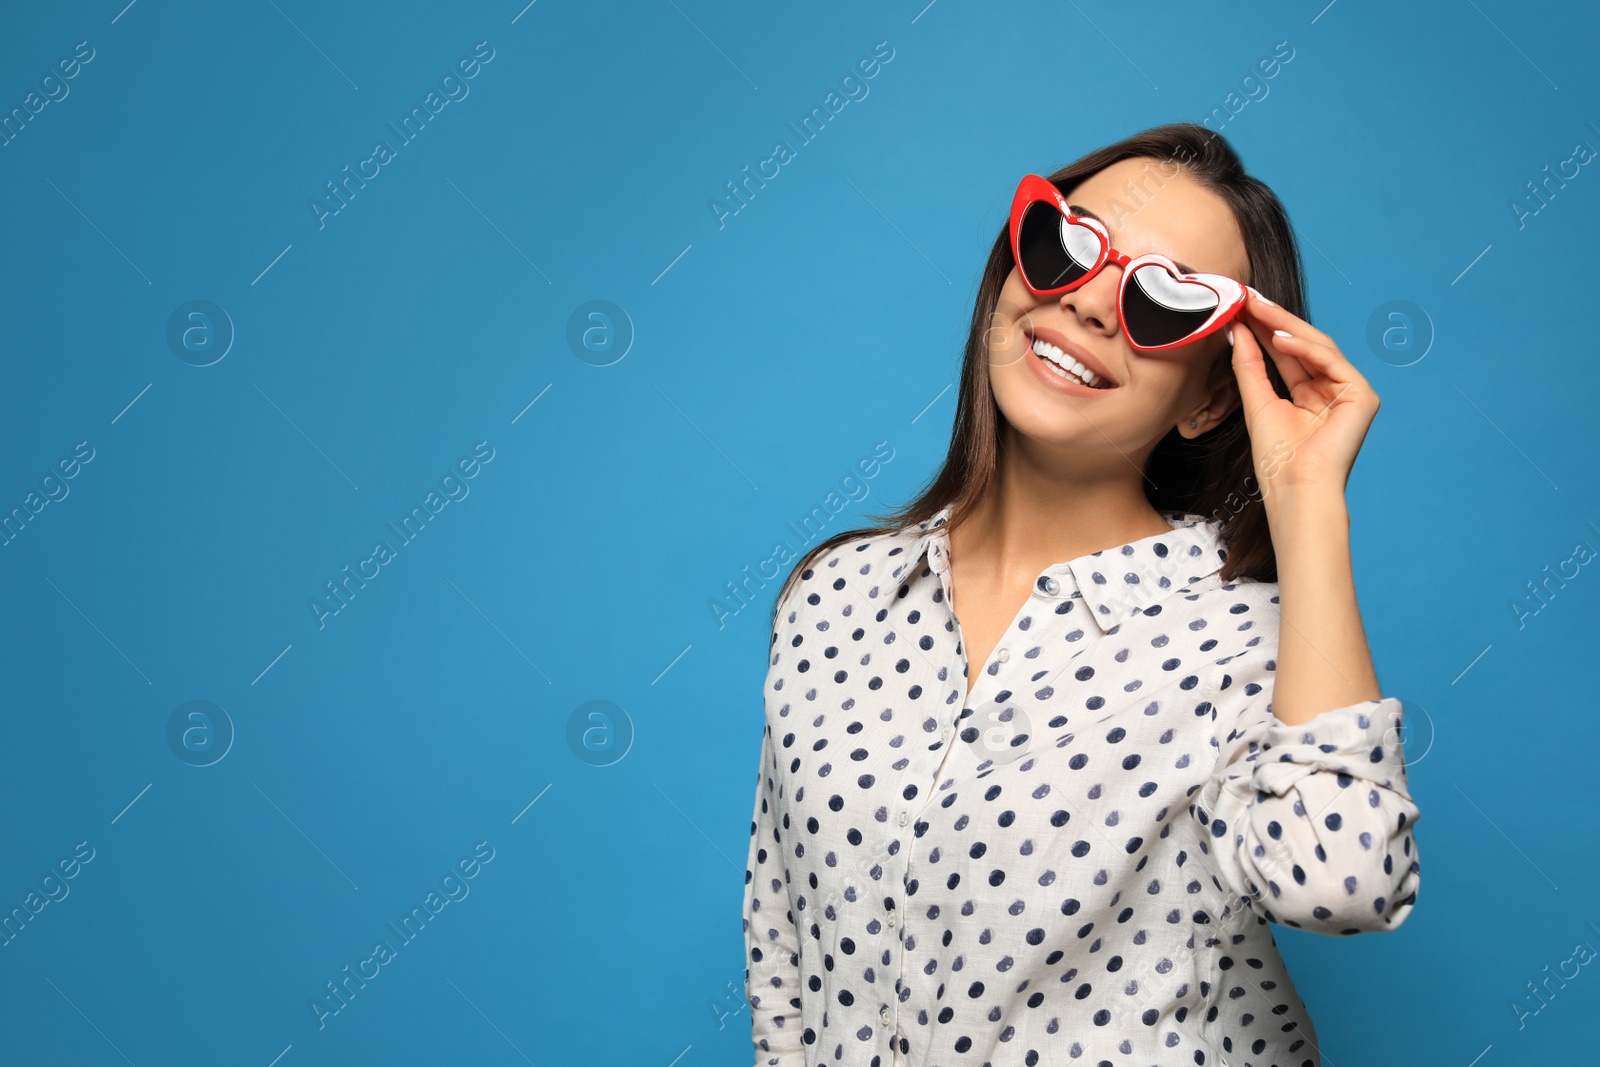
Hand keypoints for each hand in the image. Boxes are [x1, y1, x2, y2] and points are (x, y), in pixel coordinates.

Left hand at [1229, 287, 1379, 502]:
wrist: (1295, 489)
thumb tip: (1238, 330)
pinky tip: (1279, 336)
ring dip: (1285, 325)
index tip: (1240, 307)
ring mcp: (1350, 392)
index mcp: (1310, 395)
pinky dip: (1305, 348)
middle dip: (1273, 319)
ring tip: (1255, 308)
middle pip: (1303, 345)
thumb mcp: (1257, 402)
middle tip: (1247, 297)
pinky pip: (1331, 361)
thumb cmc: (1277, 459)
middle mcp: (1332, 390)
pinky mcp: (1362, 396)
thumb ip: (1250, 366)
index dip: (1264, 329)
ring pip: (1317, 347)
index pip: (1287, 353)